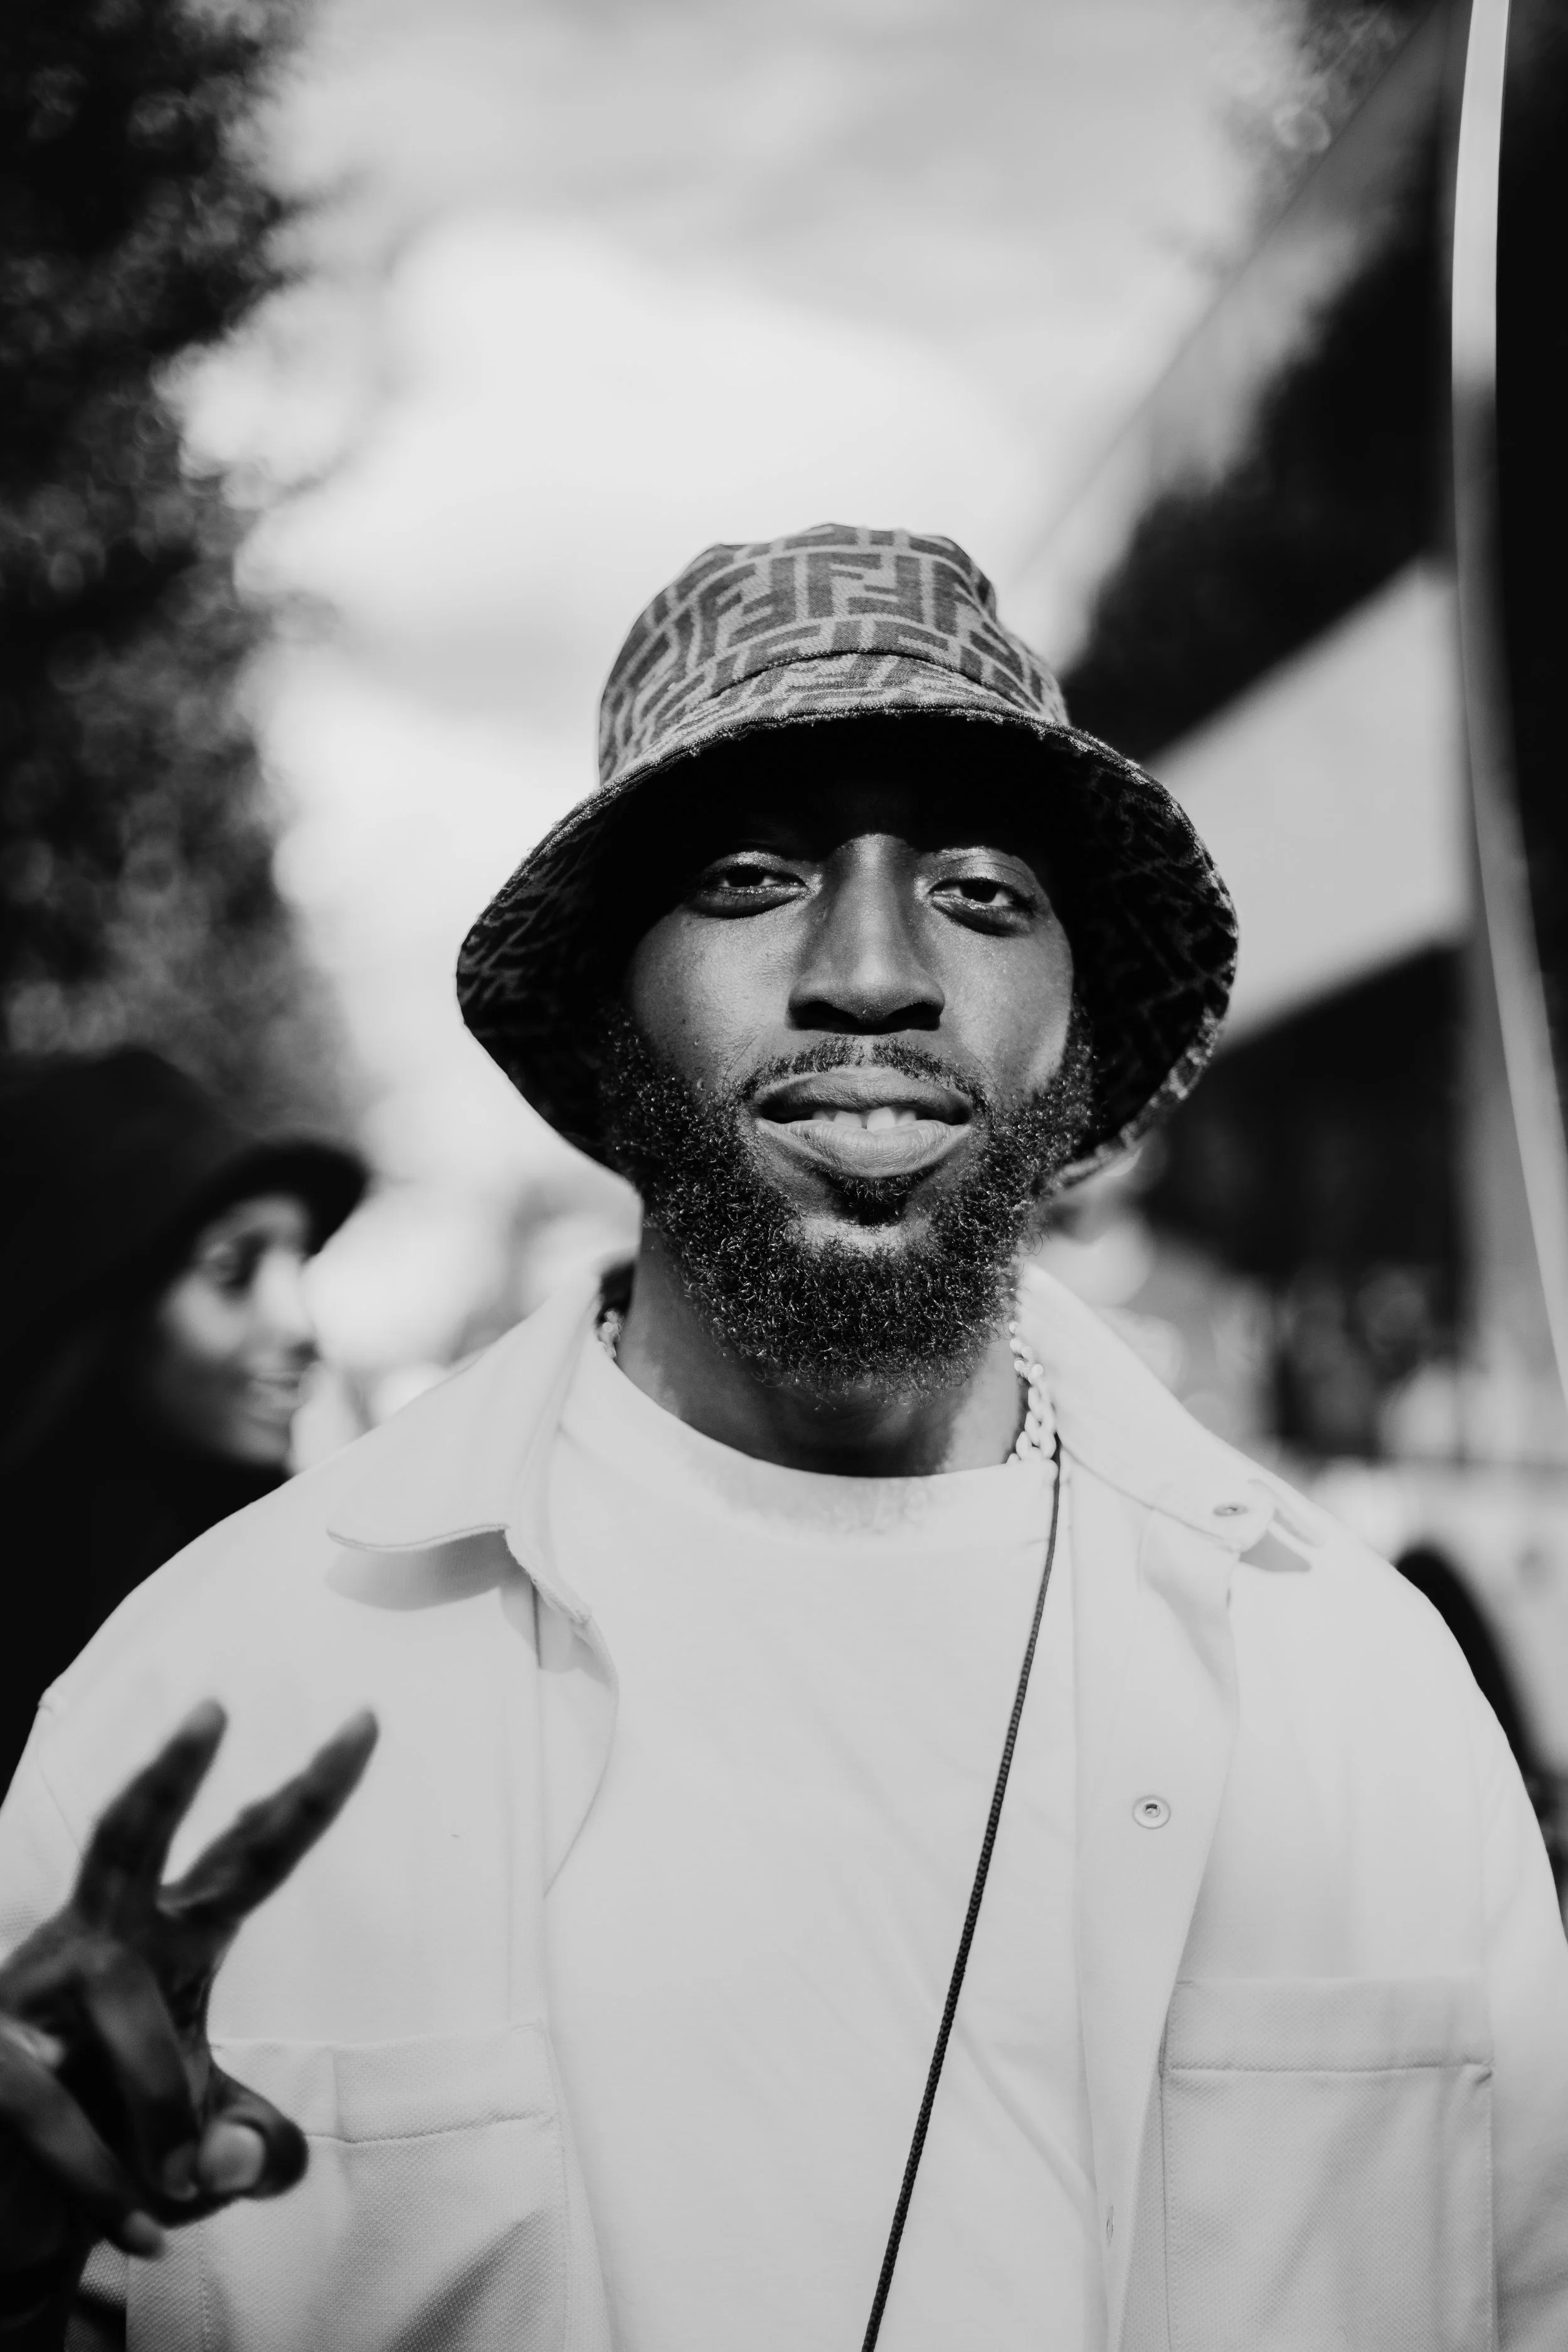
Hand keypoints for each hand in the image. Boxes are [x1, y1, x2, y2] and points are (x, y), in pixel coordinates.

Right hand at [0, 1703, 376, 2279]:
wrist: (17, 2210)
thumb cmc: (123, 2146)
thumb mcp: (208, 2148)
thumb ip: (248, 2146)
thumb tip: (232, 2161)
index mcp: (170, 1937)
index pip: (250, 1853)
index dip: (309, 1794)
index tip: (367, 1721)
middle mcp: (99, 1939)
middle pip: (130, 1836)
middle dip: (169, 1773)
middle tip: (213, 1705)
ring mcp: (32, 1990)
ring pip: (119, 2002)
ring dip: (162, 2106)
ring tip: (179, 2195)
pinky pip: (57, 2109)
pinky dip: (107, 2185)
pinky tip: (141, 2234)